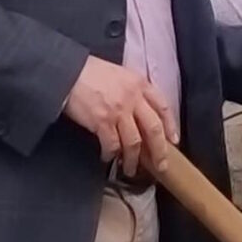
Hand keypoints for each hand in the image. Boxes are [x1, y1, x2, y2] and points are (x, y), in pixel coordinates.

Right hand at [62, 56, 178, 176]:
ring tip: (131, 169)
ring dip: (134, 159)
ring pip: (134, 142)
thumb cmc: (91, 73)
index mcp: (140, 84)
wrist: (68, 72)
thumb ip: (133, 91)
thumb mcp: (121, 75)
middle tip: (161, 166)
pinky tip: (108, 157)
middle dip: (159, 151)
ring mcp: (119, 110)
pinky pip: (112, 145)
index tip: (173, 141)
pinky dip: (111, 154)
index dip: (171, 126)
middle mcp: (133, 97)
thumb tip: (140, 113)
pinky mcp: (102, 121)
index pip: (163, 107)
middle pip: (154, 129)